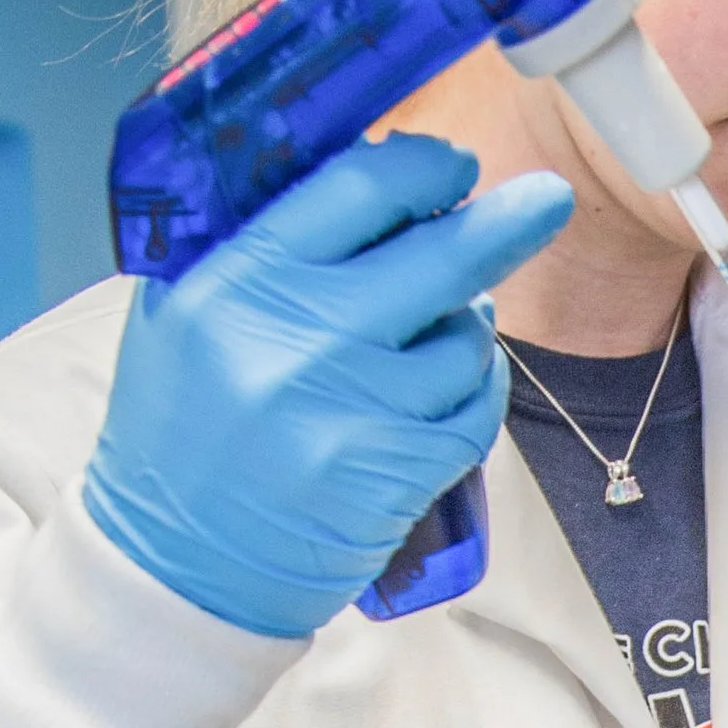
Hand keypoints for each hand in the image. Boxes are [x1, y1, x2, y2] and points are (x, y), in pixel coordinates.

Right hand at [86, 138, 575, 638]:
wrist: (181, 563)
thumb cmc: (185, 429)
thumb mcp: (182, 311)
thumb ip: (254, 239)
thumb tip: (360, 168)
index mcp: (238, 282)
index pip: (358, 190)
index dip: (423, 167)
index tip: (453, 165)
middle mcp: (300, 341)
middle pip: (442, 257)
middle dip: (508, 221)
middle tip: (546, 200)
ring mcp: (356, 410)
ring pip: (467, 338)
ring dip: (469, 327)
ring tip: (434, 336)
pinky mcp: (398, 471)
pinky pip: (475, 409)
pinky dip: (476, 389)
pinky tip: (450, 388)